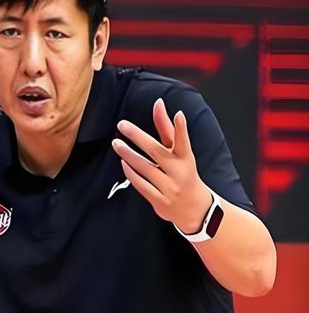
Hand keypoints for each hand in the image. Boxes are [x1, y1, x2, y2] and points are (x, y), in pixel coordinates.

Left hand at [111, 98, 211, 233]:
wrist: (195, 209)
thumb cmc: (184, 173)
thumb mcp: (179, 152)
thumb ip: (167, 128)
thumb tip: (158, 104)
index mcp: (185, 158)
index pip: (183, 141)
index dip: (181, 128)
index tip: (178, 114)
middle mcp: (178, 172)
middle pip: (155, 151)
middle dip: (137, 136)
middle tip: (122, 125)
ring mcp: (169, 187)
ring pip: (144, 167)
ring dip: (128, 154)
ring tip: (116, 143)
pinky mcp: (159, 200)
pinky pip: (141, 185)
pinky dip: (131, 173)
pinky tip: (123, 162)